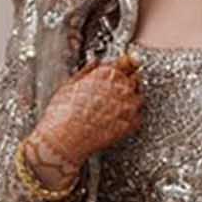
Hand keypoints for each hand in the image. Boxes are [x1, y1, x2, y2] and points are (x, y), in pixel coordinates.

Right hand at [28, 53, 142, 176]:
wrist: (65, 139)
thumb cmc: (63, 113)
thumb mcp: (70, 84)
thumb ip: (87, 71)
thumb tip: (95, 64)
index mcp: (107, 73)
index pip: (128, 62)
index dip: (127, 64)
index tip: (128, 65)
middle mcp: (122, 87)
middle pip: (135, 78)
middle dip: (128, 81)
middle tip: (117, 89)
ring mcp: (129, 106)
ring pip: (139, 97)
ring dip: (131, 99)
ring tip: (116, 106)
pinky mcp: (130, 125)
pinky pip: (138, 117)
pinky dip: (131, 117)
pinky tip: (118, 120)